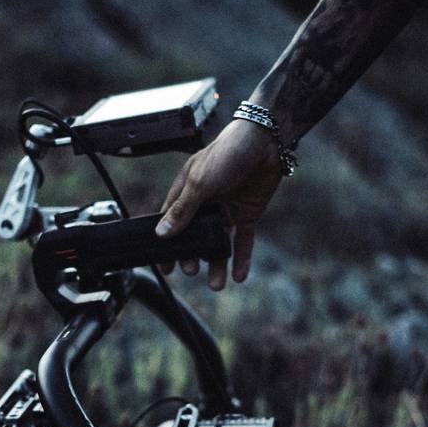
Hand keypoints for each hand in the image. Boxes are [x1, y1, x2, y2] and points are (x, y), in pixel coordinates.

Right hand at [155, 119, 282, 289]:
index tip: (163, 265)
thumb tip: (162, 233)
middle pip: (194, 236)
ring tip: (216, 284)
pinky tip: (239, 276)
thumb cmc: (228, 153)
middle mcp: (205, 202)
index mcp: (187, 191)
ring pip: (218, 243)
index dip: (166, 243)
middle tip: (190, 270)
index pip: (171, 221)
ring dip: (216, 264)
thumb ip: (182, 210)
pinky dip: (241, 258)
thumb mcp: (199, 183)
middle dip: (191, 256)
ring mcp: (226, 209)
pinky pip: (242, 241)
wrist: (265, 142)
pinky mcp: (247, 214)